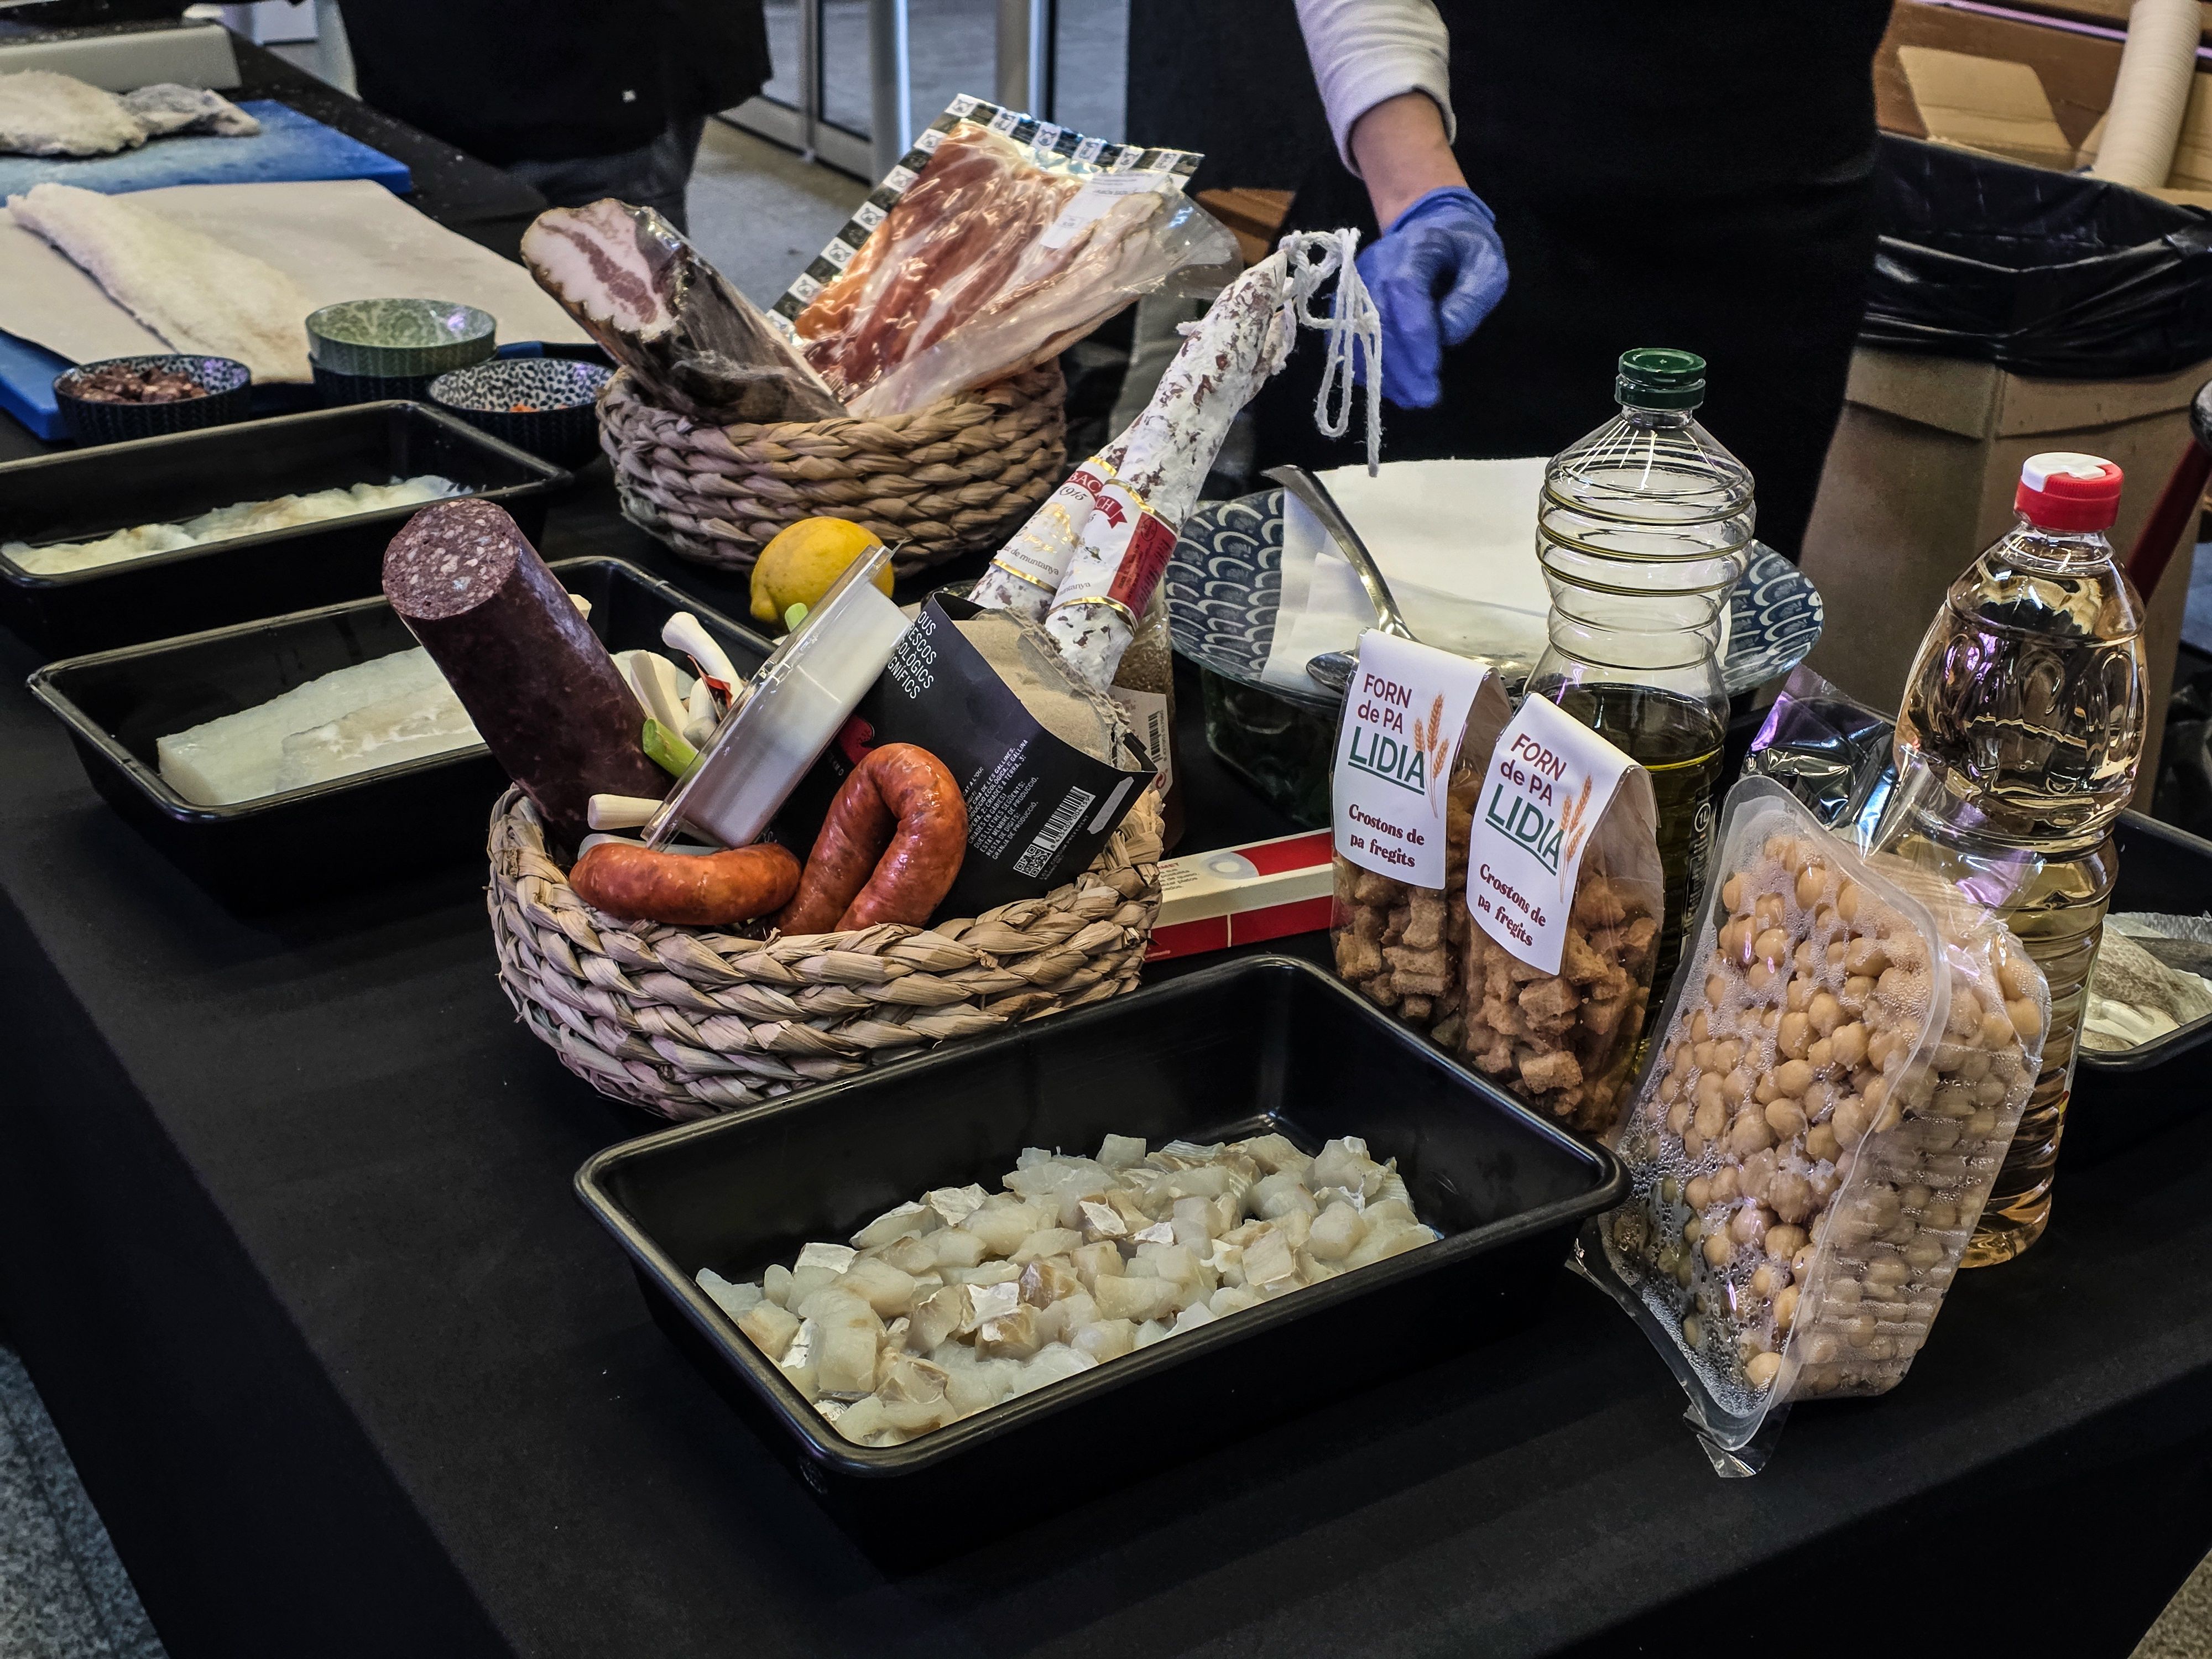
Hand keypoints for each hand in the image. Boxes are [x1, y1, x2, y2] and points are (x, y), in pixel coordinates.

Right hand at [1355, 186, 1507, 409]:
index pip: (1404, 291)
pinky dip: (1366, 368)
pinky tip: (1392, 387)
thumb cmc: (1463, 248)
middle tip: (1425, 398)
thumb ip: (1472, 298)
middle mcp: (1375, 265)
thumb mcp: (1487, 264)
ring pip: (1358, 334)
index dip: (1415, 335)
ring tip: (1411, 399)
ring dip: (1382, 373)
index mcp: (1413, 247)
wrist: (1428, 225)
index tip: (1431, 370)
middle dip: (1400, 365)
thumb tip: (1447, 335)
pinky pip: (1348, 340)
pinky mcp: (1348, 302)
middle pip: (1376, 319)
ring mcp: (1356, 284)